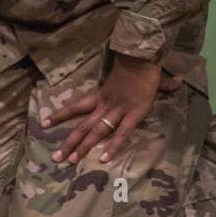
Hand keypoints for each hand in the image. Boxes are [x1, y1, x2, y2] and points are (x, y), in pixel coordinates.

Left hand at [43, 54, 177, 163]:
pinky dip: (112, 146)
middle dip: (68, 142)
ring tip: (70, 161)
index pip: (75, 106)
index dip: (60, 115)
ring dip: (83, 147)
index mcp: (100, 95)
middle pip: (82, 126)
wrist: (143, 56)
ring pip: (96, 132)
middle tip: (55, 158)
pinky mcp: (134, 114)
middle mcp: (104, 105)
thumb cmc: (137, 65)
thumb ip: (134, 84)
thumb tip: (171, 82)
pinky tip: (103, 159)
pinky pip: (121, 133)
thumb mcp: (127, 76)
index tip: (43, 124)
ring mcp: (118, 110)